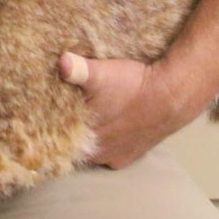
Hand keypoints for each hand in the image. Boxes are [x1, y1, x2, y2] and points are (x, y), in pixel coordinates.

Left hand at [58, 53, 193, 168]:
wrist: (171, 96)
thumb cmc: (133, 87)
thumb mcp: (102, 74)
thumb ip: (77, 70)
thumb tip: (61, 62)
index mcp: (84, 141)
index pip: (58, 138)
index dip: (51, 125)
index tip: (47, 110)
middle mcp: (98, 154)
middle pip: (75, 143)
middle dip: (69, 128)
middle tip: (65, 107)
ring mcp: (116, 156)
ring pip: (94, 148)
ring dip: (90, 134)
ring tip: (88, 113)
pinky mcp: (131, 155)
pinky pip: (112, 150)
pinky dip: (108, 139)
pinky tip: (109, 123)